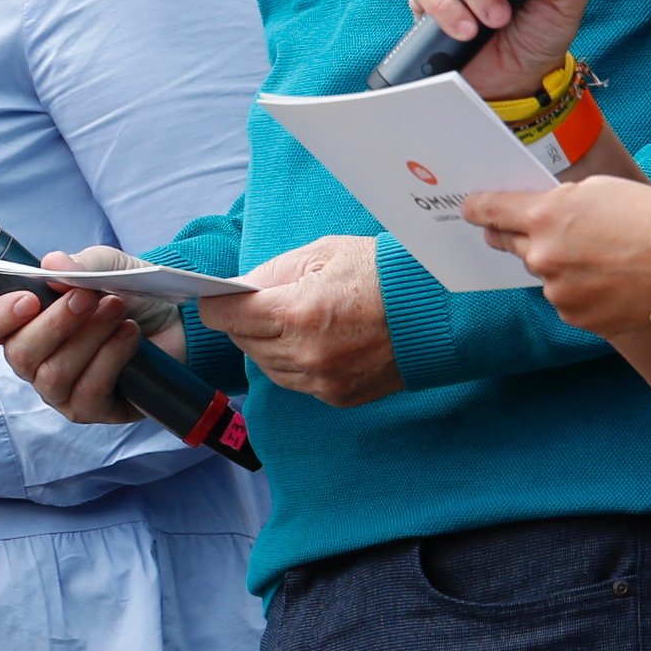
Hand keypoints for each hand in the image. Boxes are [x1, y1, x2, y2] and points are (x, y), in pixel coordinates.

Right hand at [0, 254, 181, 425]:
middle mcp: (33, 360)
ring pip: (54, 375)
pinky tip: (129, 336)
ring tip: (117, 309)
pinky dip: (110, 359)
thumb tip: (52, 264)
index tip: (29, 299)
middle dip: (56, 323)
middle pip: (20, 354)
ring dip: (89, 337)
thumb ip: (81, 265)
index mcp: (22, 322)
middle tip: (88, 297)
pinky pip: (88, 392)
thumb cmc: (128, 293)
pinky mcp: (91, 409)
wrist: (175, 321)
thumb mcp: (108, 267)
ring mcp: (59, 390)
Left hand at [196, 236, 399, 406]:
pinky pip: (296, 382)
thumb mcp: (322, 254)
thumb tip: (238, 289)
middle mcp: (306, 354)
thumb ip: (273, 273)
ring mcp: (323, 381)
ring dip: (267, 345)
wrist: (437, 310)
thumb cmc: (382, 273)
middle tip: (259, 304)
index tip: (214, 298)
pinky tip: (312, 341)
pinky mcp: (338, 396)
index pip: (227, 316)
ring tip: (288, 321)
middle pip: (244, 342)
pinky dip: (294, 363)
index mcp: (297, 312)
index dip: (215, 304)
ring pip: (267, 367)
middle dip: (245, 322)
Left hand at [461, 176, 650, 336]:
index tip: (468, 210)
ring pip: (543, 275)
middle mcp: (543, 257)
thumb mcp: (596, 190)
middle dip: (516, 236)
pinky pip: (566, 300)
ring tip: (598, 258)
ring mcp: (558, 292)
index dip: (477, 209)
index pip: (491, 212)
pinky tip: (608, 281)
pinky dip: (578, 291)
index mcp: (544, 217)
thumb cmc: (649, 216)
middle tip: (529, 231)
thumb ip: (558, 202)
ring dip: (557, 266)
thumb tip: (537, 214)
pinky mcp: (577, 318)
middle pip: (511, 245)